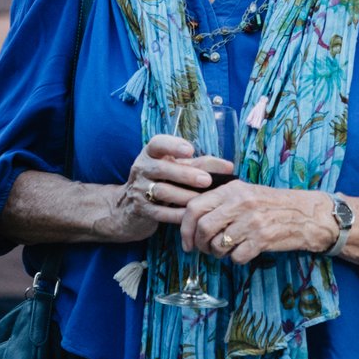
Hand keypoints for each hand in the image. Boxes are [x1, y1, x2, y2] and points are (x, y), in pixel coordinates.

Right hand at [100, 135, 233, 242]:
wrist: (129, 207)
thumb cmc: (162, 181)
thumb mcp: (175, 168)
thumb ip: (201, 165)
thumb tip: (229, 167)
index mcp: (151, 154)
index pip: (157, 143)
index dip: (173, 145)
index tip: (190, 150)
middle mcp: (142, 168)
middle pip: (162, 168)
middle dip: (185, 174)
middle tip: (206, 180)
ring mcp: (138, 189)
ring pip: (161, 191)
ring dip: (184, 196)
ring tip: (202, 200)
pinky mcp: (140, 209)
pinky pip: (160, 212)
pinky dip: (177, 214)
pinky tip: (192, 215)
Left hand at [184, 184, 335, 263]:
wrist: (306, 214)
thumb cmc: (272, 204)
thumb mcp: (246, 192)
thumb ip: (220, 201)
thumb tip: (192, 219)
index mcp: (232, 189)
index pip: (195, 207)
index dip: (185, 228)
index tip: (187, 242)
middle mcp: (240, 203)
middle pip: (203, 228)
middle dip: (200, 245)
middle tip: (205, 250)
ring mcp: (252, 221)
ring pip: (218, 245)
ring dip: (218, 253)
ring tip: (228, 249)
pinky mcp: (262, 239)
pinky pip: (237, 257)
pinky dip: (237, 259)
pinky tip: (245, 251)